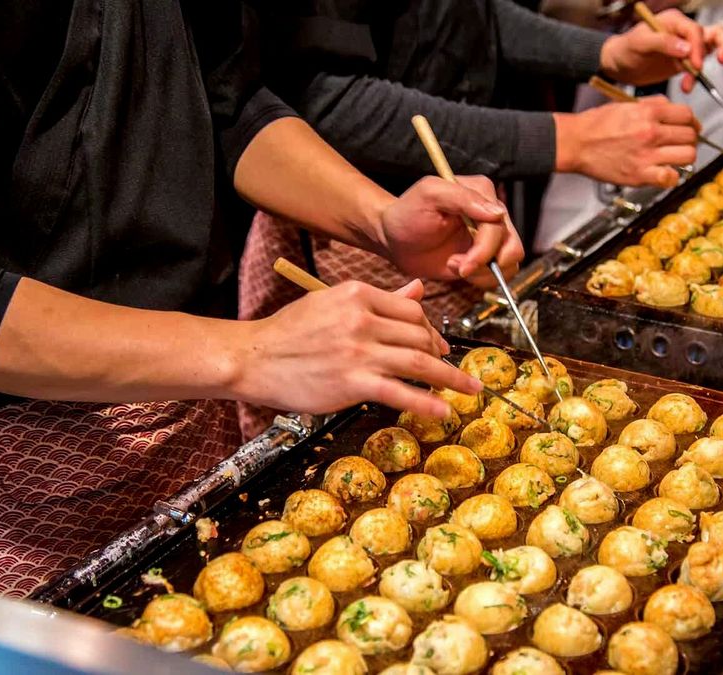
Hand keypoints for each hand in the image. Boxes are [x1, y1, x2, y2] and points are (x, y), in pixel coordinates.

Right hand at [242, 280, 480, 417]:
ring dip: (450, 377)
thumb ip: (379, 299)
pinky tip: (443, 411)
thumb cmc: (289, 332)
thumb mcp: (332, 302)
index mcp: (357, 295)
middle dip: (441, 353)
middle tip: (450, 368)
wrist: (253, 358)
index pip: (411, 309)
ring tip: (469, 388)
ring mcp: (359, 352)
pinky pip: (400, 393)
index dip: (430, 328)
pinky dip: (426, 403)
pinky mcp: (353, 383)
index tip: (437, 343)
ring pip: (419, 362)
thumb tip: (417, 292)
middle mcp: (361, 319)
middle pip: (420, 335)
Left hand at [378, 176, 523, 288]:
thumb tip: (497, 213)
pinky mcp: (484, 257)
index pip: (499, 226)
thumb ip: (462, 198)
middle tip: (458, 267)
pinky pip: (498, 275)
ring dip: (481, 273)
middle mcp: (491, 213)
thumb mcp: (430, 195)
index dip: (484, 249)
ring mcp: (489, 237)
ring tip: (454, 266)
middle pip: (510, 246)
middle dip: (484, 263)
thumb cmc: (407, 213)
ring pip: (509, 264)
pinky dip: (480, 279)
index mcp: (482, 192)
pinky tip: (457, 270)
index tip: (463, 263)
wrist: (394, 238)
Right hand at [554, 96, 697, 186]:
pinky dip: (671, 176)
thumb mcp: (625, 105)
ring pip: (688, 155)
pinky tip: (665, 172)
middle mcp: (650, 132)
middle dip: (690, 138)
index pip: (686, 115)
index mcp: (648, 113)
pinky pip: (670, 178)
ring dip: (685, 156)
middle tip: (683, 142)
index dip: (692, 121)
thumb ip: (652, 104)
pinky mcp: (640, 174)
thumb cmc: (596, 125)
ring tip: (676, 157)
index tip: (690, 127)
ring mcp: (647, 155)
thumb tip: (671, 107)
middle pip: (690, 135)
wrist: (576, 143)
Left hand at [600, 10, 722, 91]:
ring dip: (703, 69)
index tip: (695, 65)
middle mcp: (683, 30)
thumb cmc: (626, 49)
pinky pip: (699, 67)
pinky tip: (686, 86)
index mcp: (673, 20)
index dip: (698, 47)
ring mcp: (686, 45)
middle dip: (718, 49)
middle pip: (714, 33)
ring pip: (710, 50)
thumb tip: (686, 49)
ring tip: (687, 86)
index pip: (695, 30)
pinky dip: (695, 78)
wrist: (619, 65)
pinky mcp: (685, 61)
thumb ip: (662, 43)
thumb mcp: (640, 43)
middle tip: (717, 63)